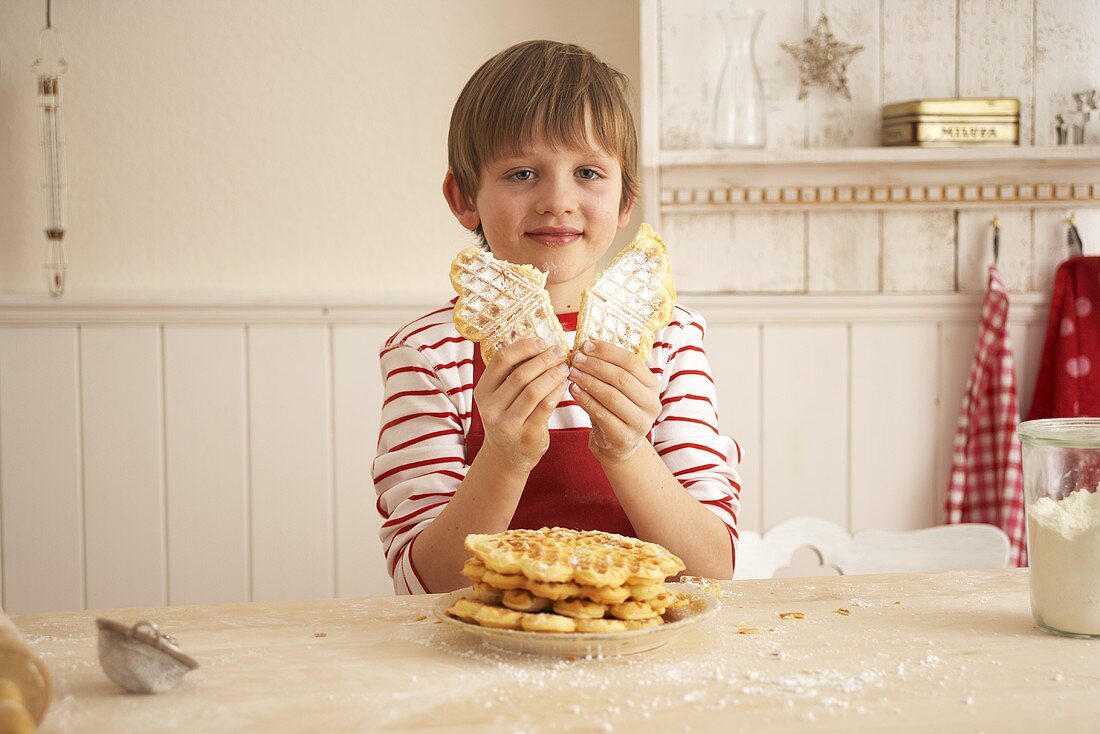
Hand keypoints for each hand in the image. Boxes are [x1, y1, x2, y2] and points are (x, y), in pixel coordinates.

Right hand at [474, 338, 568, 472]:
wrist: (507, 456)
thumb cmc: (509, 418)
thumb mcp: (500, 397)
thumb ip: (511, 375)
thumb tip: (541, 344)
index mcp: (482, 392)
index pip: (501, 360)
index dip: (524, 347)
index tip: (542, 341)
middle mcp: (490, 409)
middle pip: (519, 375)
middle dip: (543, 360)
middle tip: (560, 352)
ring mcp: (507, 425)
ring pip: (533, 391)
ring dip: (552, 375)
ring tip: (564, 367)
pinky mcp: (527, 436)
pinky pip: (545, 407)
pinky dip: (557, 392)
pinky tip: (564, 384)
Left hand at [567, 340, 661, 464]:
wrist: (617, 445)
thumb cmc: (615, 409)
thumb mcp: (618, 387)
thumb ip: (609, 368)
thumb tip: (586, 344)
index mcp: (652, 385)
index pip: (632, 362)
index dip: (608, 351)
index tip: (586, 344)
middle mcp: (652, 404)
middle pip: (622, 378)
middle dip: (595, 366)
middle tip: (575, 359)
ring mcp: (640, 423)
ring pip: (612, 396)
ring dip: (588, 382)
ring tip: (571, 372)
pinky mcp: (624, 437)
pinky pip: (602, 414)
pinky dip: (585, 400)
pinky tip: (573, 390)